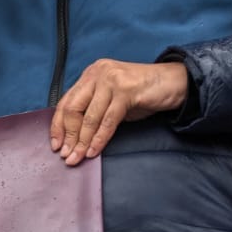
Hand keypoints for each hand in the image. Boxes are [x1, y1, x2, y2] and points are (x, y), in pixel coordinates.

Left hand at [51, 59, 188, 165]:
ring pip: (90, 117)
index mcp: (90, 75)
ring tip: (78, 157)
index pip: (66, 103)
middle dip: (69, 136)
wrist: (174, 83)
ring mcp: (112, 80)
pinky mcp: (126, 90)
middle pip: (73, 109)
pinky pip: (107, 120)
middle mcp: (98, 74)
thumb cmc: (141, 94)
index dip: (58, 126)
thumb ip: (92, 111)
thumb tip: (73, 138)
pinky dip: (99, 139)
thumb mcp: (110, 101)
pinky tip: (94, 151)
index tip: (56, 145)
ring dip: (82, 141)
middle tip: (67, 155)